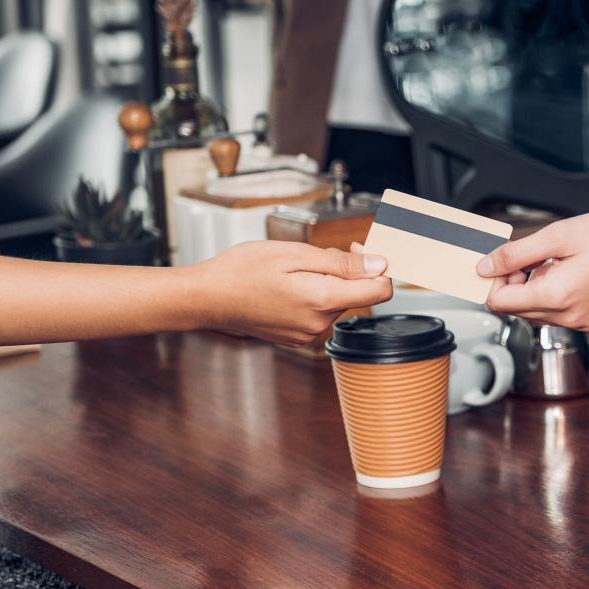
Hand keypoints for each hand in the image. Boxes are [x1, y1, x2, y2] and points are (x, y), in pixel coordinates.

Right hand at [190, 241, 392, 345]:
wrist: (206, 297)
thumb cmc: (242, 271)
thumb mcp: (295, 254)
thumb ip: (341, 263)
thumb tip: (379, 265)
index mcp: (323, 301)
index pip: (381, 290)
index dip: (378, 266)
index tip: (361, 252)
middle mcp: (320, 324)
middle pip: (357, 293)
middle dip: (345, 270)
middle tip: (315, 255)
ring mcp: (308, 334)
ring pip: (337, 301)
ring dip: (327, 282)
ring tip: (294, 271)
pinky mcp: (297, 336)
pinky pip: (319, 312)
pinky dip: (313, 296)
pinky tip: (288, 286)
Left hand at [477, 209, 588, 331]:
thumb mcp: (558, 236)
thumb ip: (516, 253)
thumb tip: (486, 266)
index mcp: (556, 297)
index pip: (499, 303)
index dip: (496, 280)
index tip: (506, 262)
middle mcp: (568, 318)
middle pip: (517, 310)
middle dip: (517, 284)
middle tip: (535, 257)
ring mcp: (583, 323)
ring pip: (539, 313)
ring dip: (538, 290)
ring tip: (559, 264)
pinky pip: (562, 315)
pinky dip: (558, 297)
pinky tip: (574, 275)